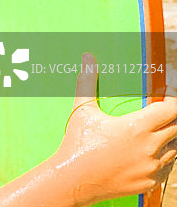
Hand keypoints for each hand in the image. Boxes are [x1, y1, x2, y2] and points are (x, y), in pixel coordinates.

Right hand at [54, 52, 176, 204]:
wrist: (74, 179)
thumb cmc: (78, 143)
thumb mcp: (82, 110)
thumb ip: (87, 82)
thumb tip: (87, 58)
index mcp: (137, 127)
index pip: (171, 110)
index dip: (172, 101)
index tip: (167, 96)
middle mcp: (150, 148)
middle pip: (176, 128)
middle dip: (170, 119)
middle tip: (157, 114)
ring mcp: (152, 167)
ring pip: (175, 149)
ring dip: (168, 139)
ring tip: (151, 133)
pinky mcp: (150, 182)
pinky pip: (167, 168)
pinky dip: (162, 158)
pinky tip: (147, 152)